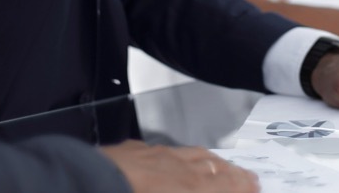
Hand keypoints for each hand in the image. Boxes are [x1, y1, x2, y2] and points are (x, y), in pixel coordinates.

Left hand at [103, 141, 258, 192]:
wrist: (84, 185)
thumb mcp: (182, 192)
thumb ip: (200, 187)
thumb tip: (209, 184)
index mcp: (190, 188)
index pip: (227, 186)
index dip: (243, 187)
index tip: (254, 188)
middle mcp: (177, 169)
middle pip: (215, 168)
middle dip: (235, 175)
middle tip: (248, 179)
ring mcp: (154, 156)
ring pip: (192, 154)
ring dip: (211, 161)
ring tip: (221, 166)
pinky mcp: (132, 152)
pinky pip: (163, 150)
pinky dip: (178, 155)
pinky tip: (175, 157)